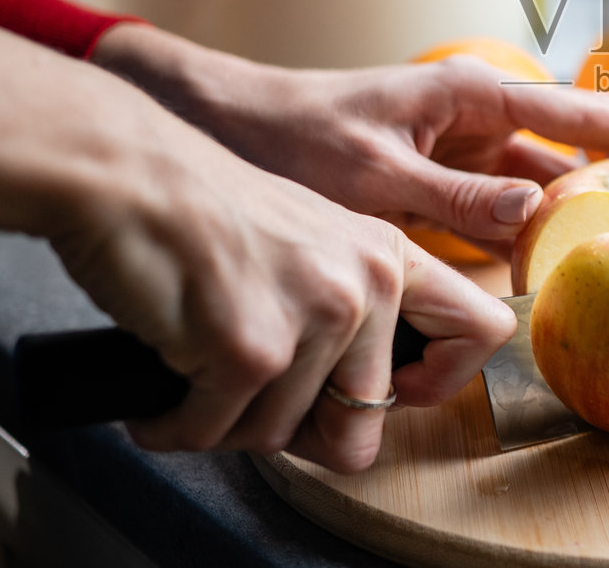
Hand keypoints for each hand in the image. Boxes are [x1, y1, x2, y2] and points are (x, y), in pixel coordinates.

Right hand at [0, 18, 514, 471]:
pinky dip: (174, 426)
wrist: (127, 172)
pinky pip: (212, 433)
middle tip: (249, 398)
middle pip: (362, 427)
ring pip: (277, 437)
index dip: (438, 382)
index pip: (480, 330)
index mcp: (390, 255)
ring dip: (223, 423)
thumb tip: (358, 408)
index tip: (388, 390)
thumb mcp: (312, 238)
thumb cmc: (201, 208)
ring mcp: (314, 316)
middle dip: (294, 433)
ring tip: (193, 374)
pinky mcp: (251, 348)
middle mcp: (366, 284)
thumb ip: (353, 307)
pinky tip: (160, 393)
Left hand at [92, 26, 608, 258]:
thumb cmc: (292, 131)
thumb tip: (540, 214)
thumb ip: (457, 197)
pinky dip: (530, 236)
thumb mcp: (373, 173)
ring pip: (543, 187)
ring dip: (579, 215)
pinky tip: (552, 266)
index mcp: (474, 94)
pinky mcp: (440, 183)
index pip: (584, 112)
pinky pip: (502, 212)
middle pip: (576, 150)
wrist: (222, 125)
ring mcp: (462, 151)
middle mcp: (479, 118)